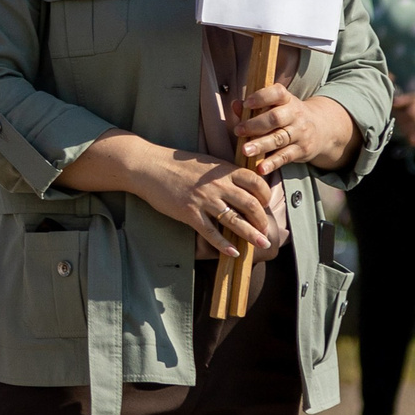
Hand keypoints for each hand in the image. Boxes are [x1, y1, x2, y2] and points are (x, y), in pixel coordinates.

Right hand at [144, 151, 281, 257]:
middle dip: (262, 221)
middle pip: (250, 205)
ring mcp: (204, 199)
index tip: (266, 206)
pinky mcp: (189, 212)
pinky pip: (210, 232)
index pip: (257, 183)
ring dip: (251, 234)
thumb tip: (240, 185)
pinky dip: (223, 244)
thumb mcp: (206, 162)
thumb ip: (224, 173)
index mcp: (224, 170)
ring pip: (234, 220)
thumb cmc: (176, 164)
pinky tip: (233, 252)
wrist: (149, 166)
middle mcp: (218, 185)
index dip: (266, 197)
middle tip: (266, 232)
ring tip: (261, 244)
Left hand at [233, 84, 357, 176]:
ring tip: (245, 150)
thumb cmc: (288, 116)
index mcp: (287, 100)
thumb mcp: (276, 106)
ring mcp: (300, 133)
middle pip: (276, 118)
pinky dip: (272, 163)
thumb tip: (235, 105)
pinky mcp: (302, 150)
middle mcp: (296, 114)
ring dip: (261, 145)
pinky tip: (261, 168)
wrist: (322, 129)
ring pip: (279, 138)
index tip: (246, 103)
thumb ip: (255, 106)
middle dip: (255, 125)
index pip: (277, 93)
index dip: (261, 97)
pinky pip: (286, 156)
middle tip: (238, 131)